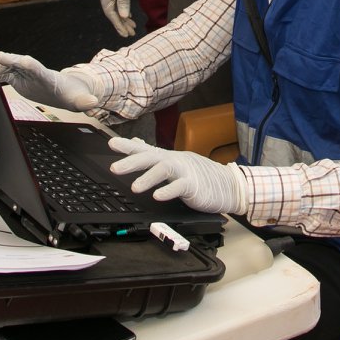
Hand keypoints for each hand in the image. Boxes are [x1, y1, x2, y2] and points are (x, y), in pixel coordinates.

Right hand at [0, 52, 102, 111]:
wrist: (68, 90)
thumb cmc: (73, 94)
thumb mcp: (80, 99)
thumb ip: (85, 102)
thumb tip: (93, 102)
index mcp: (48, 78)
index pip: (38, 69)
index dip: (30, 65)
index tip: (23, 61)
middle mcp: (35, 74)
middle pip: (21, 65)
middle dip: (11, 60)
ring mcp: (26, 76)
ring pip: (11, 69)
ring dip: (0, 67)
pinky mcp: (20, 80)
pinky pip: (6, 76)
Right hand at [96, 0, 139, 35]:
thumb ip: (123, 1)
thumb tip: (123, 16)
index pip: (110, 13)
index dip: (118, 24)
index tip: (125, 33)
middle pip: (113, 13)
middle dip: (122, 24)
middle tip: (131, 33)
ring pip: (117, 9)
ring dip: (124, 19)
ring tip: (132, 28)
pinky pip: (119, 4)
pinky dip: (125, 11)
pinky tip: (129, 16)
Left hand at [106, 137, 244, 214]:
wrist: (229, 185)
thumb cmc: (200, 175)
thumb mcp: (175, 162)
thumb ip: (154, 153)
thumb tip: (136, 142)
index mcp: (168, 157)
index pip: (144, 149)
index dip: (127, 146)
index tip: (111, 143)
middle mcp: (174, 161)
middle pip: (151, 157)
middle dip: (131, 161)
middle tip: (114, 167)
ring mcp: (185, 172)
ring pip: (164, 169)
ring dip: (148, 178)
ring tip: (134, 187)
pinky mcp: (194, 185)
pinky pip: (180, 187)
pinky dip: (168, 191)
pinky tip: (158, 196)